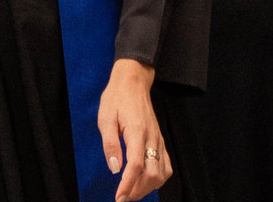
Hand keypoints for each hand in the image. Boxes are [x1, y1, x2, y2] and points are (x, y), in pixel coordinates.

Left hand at [98, 60, 170, 200]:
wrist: (133, 81)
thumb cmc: (116, 98)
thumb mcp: (105, 117)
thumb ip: (110, 144)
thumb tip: (114, 168)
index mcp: (137, 131)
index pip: (135, 166)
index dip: (127, 185)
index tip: (118, 198)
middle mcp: (152, 137)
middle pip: (152, 174)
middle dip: (138, 190)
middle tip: (123, 196)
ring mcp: (159, 139)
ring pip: (162, 173)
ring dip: (148, 187)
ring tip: (132, 190)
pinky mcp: (160, 140)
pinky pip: (167, 165)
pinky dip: (158, 178)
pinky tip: (146, 180)